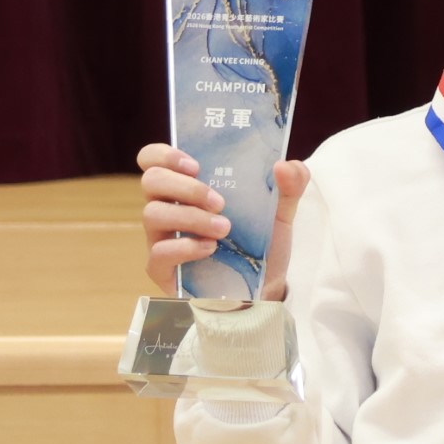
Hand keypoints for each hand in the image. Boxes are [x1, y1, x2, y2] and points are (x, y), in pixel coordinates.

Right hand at [136, 144, 310, 300]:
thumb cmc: (260, 242)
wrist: (264, 288)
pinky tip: (211, 249)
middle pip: (152, 181)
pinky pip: (158, 253)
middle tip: (220, 201)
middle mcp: (168, 207)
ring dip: (191, 217)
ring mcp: (161, 238)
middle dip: (186, 187)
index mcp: (187, 186)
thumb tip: (285, 165)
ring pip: (152, 214)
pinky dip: (185, 247)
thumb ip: (291, 184)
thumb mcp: (282, 211)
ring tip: (224, 229)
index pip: (154, 159)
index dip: (165, 155)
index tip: (195, 164)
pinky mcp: (161, 269)